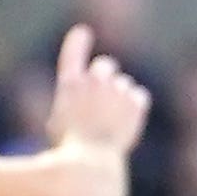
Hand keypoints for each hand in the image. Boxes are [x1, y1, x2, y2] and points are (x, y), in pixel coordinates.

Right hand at [42, 22, 150, 161]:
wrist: (91, 162)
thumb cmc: (70, 149)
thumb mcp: (58, 126)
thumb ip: (73, 103)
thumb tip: (85, 101)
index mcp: (69, 86)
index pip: (73, 54)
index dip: (78, 42)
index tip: (83, 32)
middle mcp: (94, 80)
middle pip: (105, 64)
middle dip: (105, 76)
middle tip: (102, 97)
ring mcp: (116, 90)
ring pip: (123, 84)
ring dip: (118, 97)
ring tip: (110, 121)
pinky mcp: (135, 102)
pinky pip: (139, 96)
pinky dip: (134, 106)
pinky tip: (125, 123)